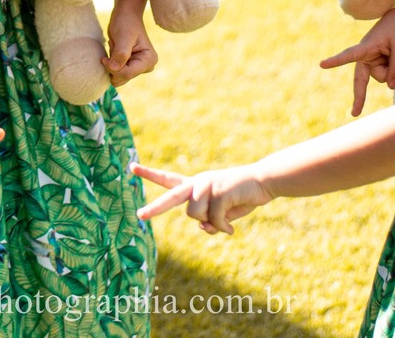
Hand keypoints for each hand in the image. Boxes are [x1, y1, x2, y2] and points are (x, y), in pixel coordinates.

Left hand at [103, 0, 157, 85]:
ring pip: (118, 77)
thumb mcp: (124, 36)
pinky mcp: (129, 65)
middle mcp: (145, 66)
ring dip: (111, 65)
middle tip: (111, 50)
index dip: (113, 69)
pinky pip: (116, 73)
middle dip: (112, 67)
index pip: (128, 74)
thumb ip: (121, 53)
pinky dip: (110, 64)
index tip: (103, 58)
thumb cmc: (126, 22)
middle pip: (123, 78)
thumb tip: (114, 69)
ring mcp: (138, 66)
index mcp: (149, 60)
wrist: (125, 14)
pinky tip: (113, 51)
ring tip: (114, 48)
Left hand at [132, 162, 270, 234]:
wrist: (263, 181)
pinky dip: (223, 227)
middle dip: (155, 208)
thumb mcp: (223, 212)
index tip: (131, 167)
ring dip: (211, 223)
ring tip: (225, 219)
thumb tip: (202, 227)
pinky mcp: (219, 192)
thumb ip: (210, 220)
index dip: (150, 174)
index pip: (168, 179)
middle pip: (171, 196)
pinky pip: (214, 220)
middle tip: (139, 216)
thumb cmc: (242, 195)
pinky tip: (232, 227)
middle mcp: (198, 183)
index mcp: (195, 185)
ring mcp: (207, 186)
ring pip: (195, 215)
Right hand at [319, 0, 394, 116]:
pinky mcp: (377, 63)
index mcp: (366, 47)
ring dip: (392, 71)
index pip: (349, 55)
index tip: (322, 64)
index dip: (336, 61)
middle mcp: (364, 55)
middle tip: (354, 114)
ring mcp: (371, 60)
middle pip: (368, 78)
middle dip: (368, 89)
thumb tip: (390, 87)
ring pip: (381, 78)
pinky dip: (394, 71)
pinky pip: (387, 76)